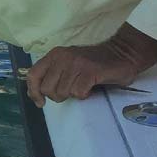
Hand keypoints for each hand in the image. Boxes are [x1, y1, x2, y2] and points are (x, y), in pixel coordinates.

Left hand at [24, 22, 156, 107]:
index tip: (41, 102)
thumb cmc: (94, 64)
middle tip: (72, 90)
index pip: (33, 75)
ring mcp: (76, 63)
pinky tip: (91, 87)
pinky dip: (85, 94)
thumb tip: (38, 95)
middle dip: (59, 96)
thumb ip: (53, 75)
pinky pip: (78, 92)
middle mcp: (62, 57)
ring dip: (74, 94)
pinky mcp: (90, 71)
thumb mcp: (68, 65)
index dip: (33, 92)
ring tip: (83, 86)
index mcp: (54, 55)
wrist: (123, 54)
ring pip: (63, 92)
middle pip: (47, 89)